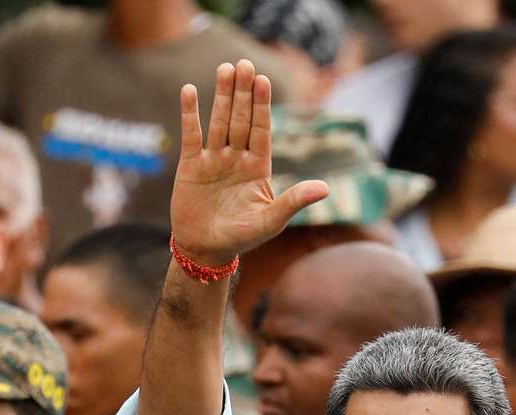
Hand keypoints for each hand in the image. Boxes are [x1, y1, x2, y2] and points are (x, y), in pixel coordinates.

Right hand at [170, 60, 328, 265]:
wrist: (206, 249)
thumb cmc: (242, 237)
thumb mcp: (271, 221)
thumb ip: (294, 201)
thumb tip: (325, 189)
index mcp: (259, 167)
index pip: (262, 130)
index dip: (263, 106)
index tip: (264, 80)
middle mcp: (237, 158)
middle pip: (241, 119)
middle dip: (243, 92)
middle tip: (244, 63)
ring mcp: (214, 159)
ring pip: (219, 121)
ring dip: (221, 95)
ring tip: (225, 68)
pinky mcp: (191, 165)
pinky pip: (191, 135)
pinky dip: (190, 114)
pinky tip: (190, 91)